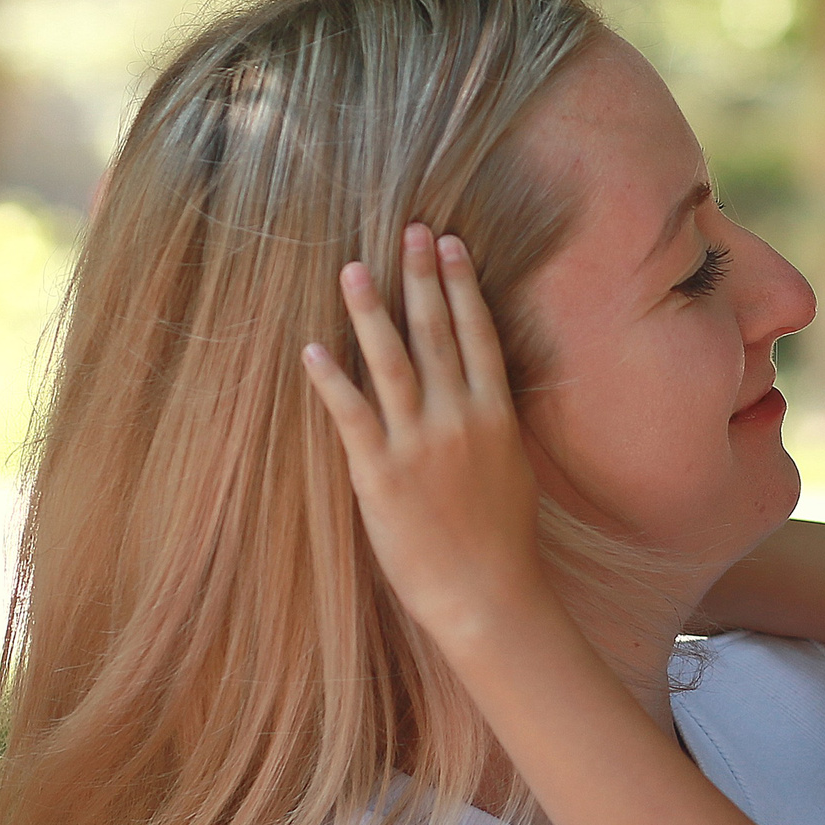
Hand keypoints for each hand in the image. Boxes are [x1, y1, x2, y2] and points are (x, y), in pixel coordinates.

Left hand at [302, 225, 548, 651]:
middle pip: (435, 333)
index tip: (450, 244)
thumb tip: (481, 393)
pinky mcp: (381, 475)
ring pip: (390, 362)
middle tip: (408, 230)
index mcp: (495, 416)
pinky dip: (330, 381)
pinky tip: (312, 349)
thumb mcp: (512, 470)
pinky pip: (350, 416)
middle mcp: (459, 418)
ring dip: (370, 312)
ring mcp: (418, 444)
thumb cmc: (503, 541)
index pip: (477, 335)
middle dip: (420, 277)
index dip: (461, 285)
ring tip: (352, 269)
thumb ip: (492, 424)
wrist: (489, 595)